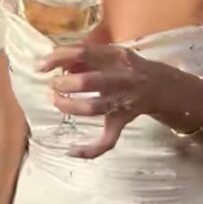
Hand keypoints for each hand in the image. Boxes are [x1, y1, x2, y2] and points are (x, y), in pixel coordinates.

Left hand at [41, 44, 155, 158]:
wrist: (162, 86)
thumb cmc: (128, 67)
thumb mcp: (110, 54)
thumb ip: (85, 55)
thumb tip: (56, 59)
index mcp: (117, 57)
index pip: (83, 52)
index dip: (58, 58)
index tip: (40, 65)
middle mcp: (122, 78)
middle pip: (88, 82)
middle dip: (64, 84)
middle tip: (52, 85)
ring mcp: (123, 102)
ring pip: (94, 108)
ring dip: (69, 107)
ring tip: (56, 100)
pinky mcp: (123, 121)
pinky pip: (108, 140)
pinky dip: (89, 149)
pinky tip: (71, 151)